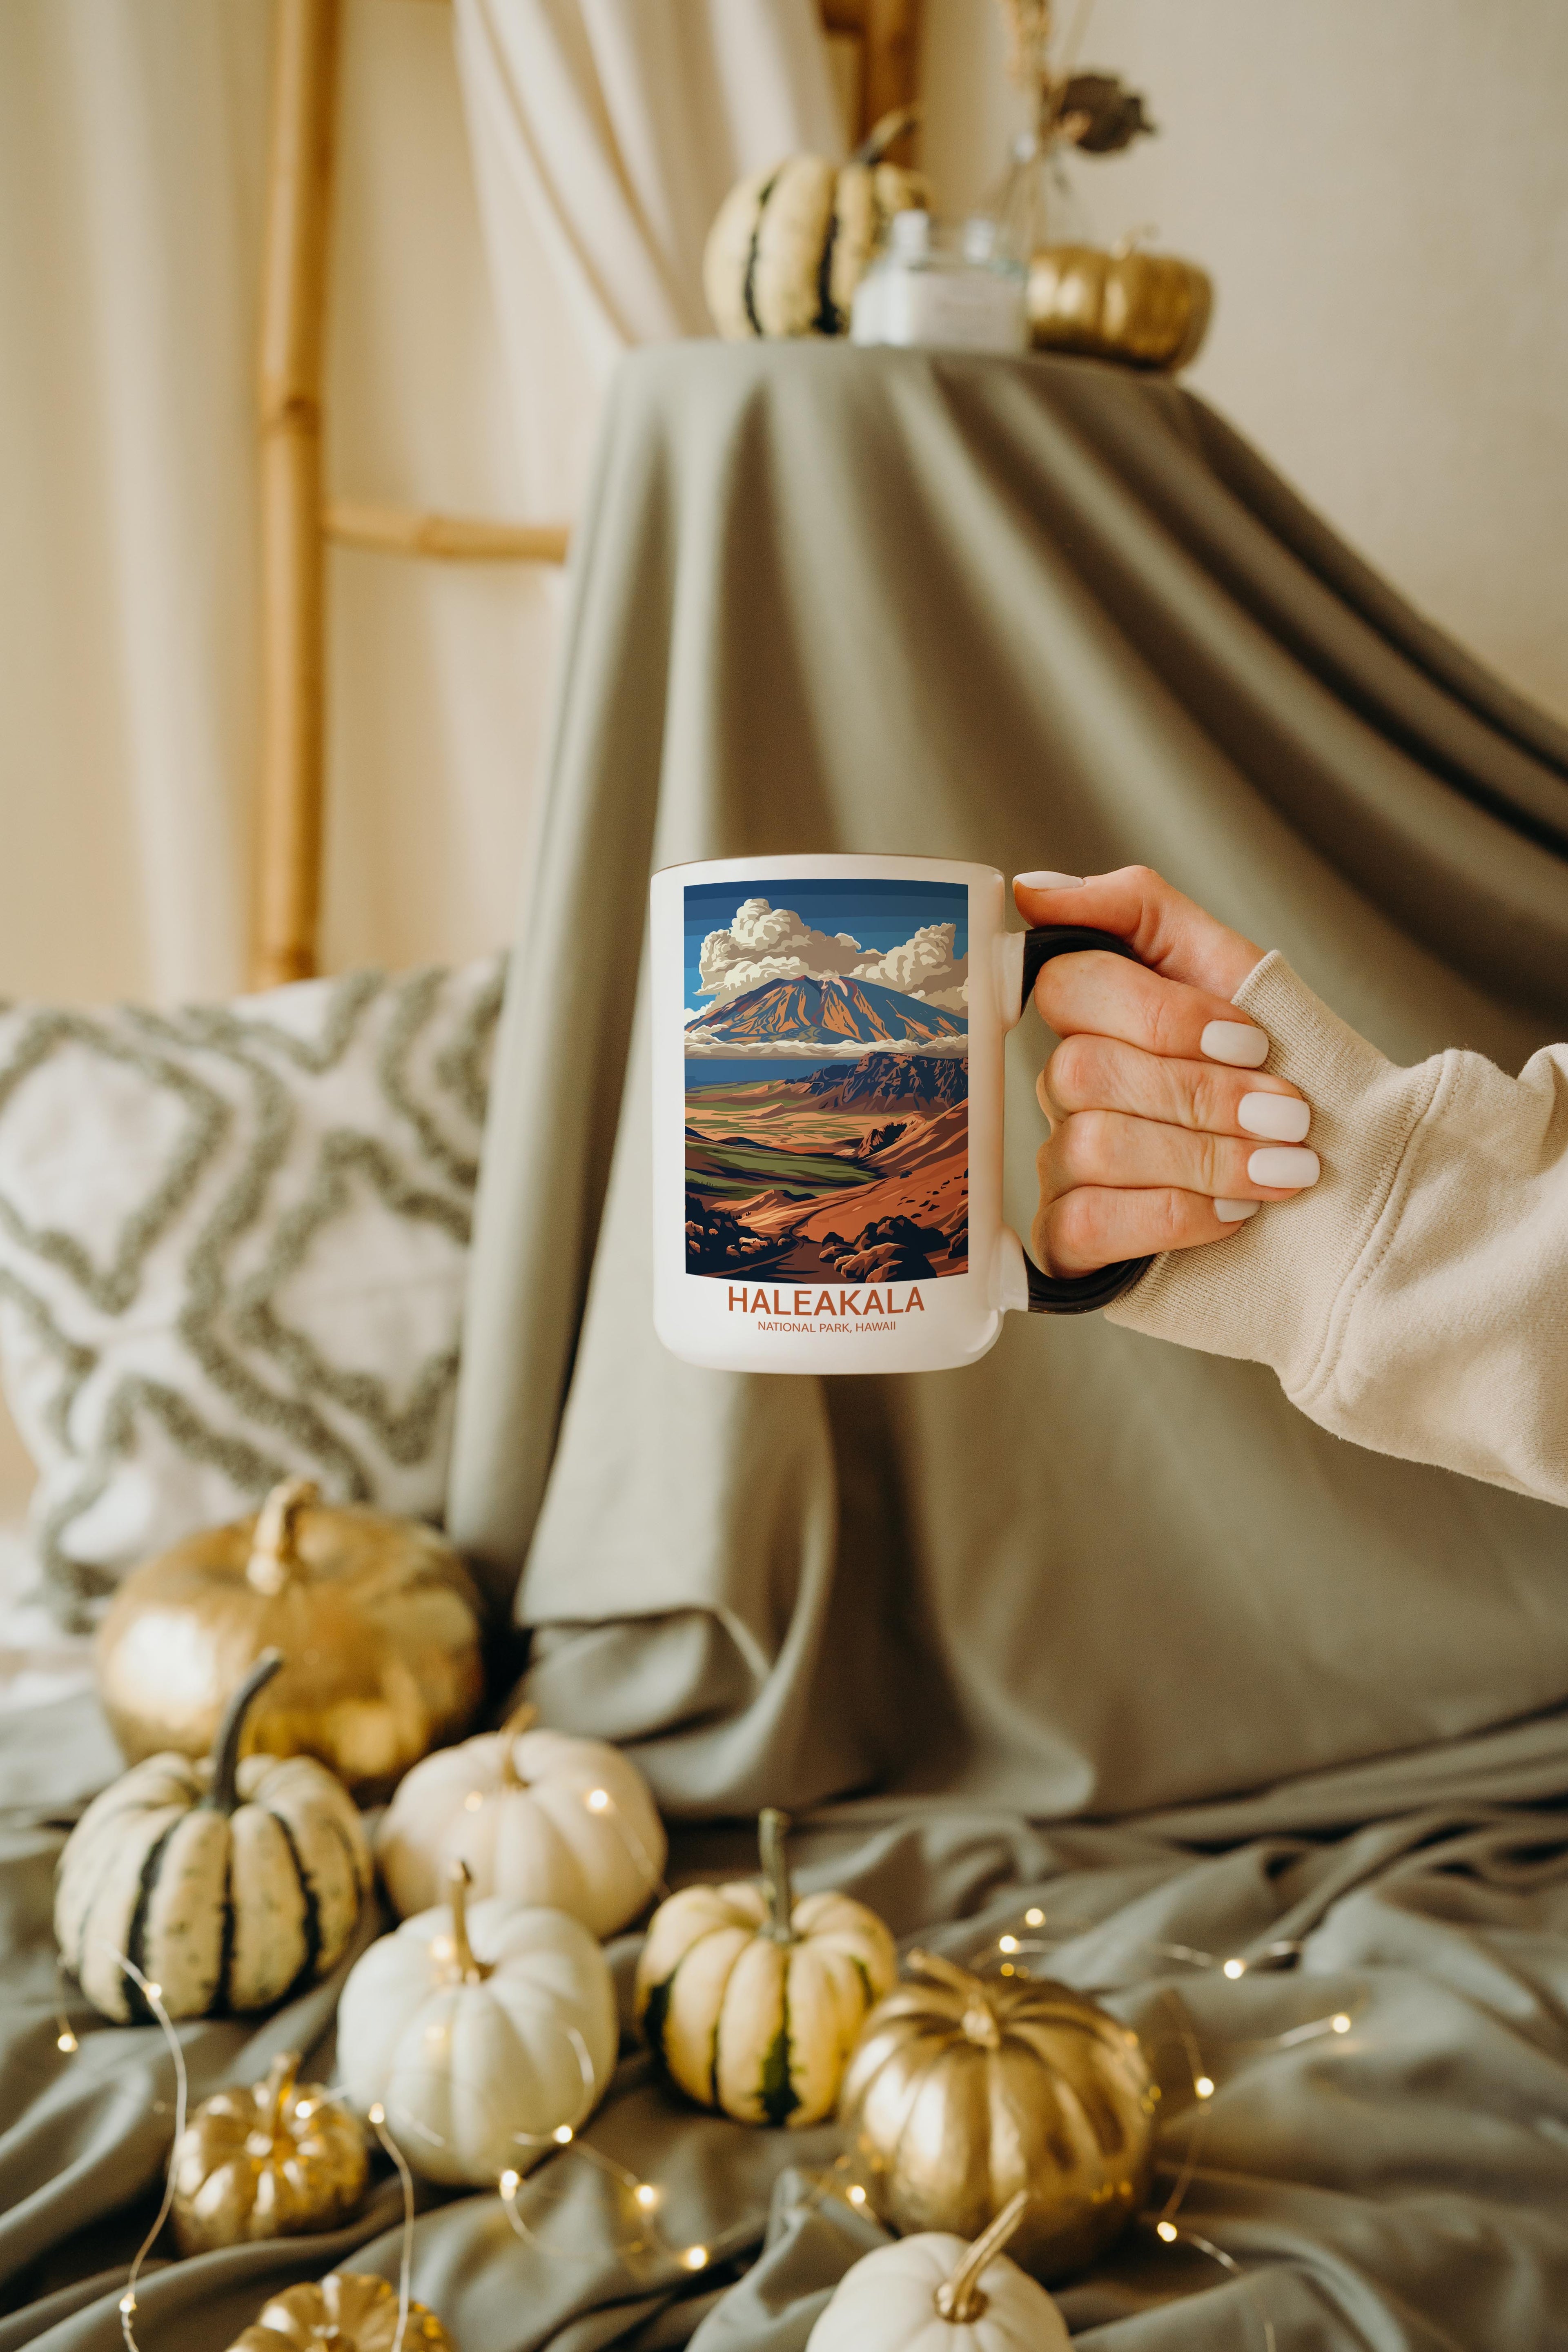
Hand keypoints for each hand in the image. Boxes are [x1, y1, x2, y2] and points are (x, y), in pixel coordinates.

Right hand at [1012, 866, 1318, 1276]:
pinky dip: (1172, 1217)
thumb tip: (1034, 891)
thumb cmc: (1289, 1078)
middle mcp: (1067, 1090)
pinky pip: (1082, 1225)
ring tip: (1283, 1170)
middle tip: (1287, 1115)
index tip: (1255, 1040)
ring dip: (1204, 1158)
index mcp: (1098, 1018)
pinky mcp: (1069, 1244)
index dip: (1164, 1016)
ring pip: (1090, 1146)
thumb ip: (1139, 911)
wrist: (1350, 1195)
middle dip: (1203, 1095)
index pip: (1068, 987)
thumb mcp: (1239, 976)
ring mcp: (1061, 1167)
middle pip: (1082, 1072)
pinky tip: (1233, 1217)